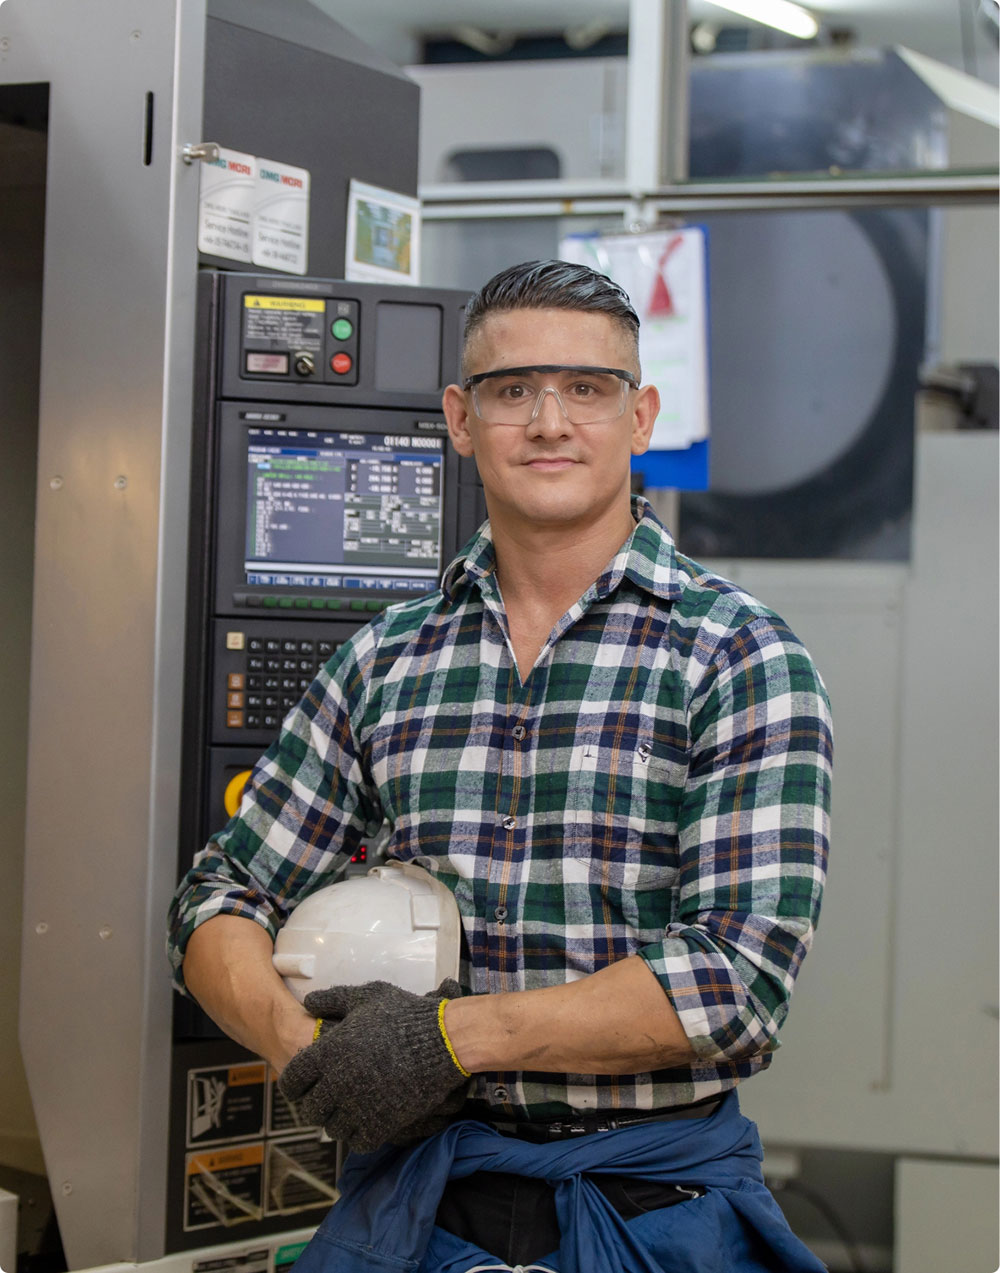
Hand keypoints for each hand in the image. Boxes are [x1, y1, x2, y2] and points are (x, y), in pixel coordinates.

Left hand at [277, 979, 470, 1152]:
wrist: (443, 1041)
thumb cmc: (404, 1015)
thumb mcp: (367, 997)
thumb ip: (333, 999)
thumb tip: (308, 1003)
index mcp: (329, 1052)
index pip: (292, 1081)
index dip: (294, 1084)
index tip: (303, 1084)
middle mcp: (338, 1083)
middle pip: (310, 1110)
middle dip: (316, 1104)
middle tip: (328, 1098)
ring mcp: (359, 1107)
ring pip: (333, 1129)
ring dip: (338, 1120)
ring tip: (349, 1109)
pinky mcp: (381, 1124)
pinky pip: (358, 1142)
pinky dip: (359, 1134)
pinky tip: (367, 1120)